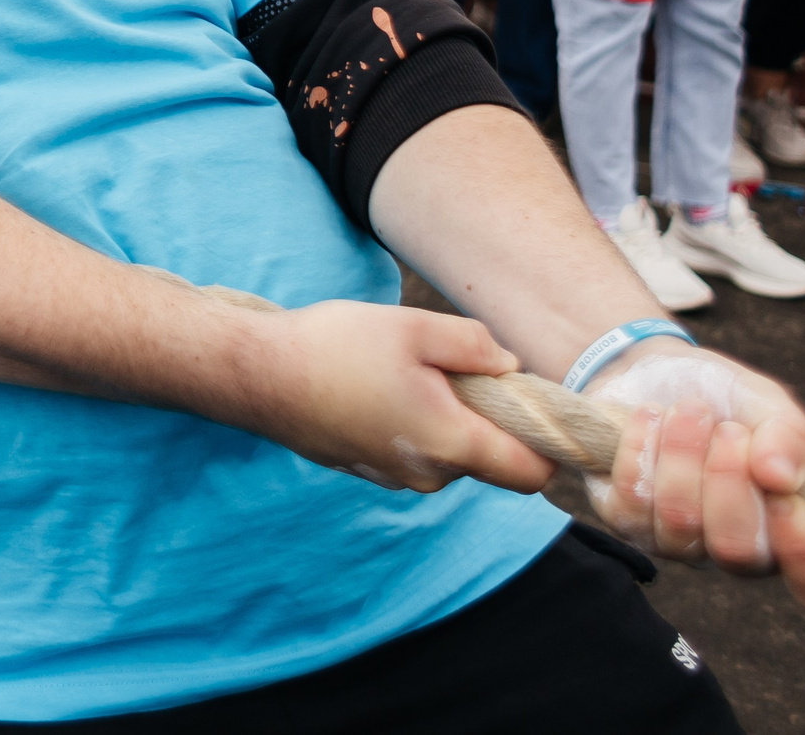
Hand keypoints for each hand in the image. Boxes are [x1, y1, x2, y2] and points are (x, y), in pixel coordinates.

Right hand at [246, 300, 553, 493]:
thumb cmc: (335, 348)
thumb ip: (475, 346)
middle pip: (489, 459)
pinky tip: (376, 386)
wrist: (255, 375)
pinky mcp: (366, 468)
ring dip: (445, 419)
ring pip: (448, 453)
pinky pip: (412, 452)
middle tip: (453, 365)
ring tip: (404, 370)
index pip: (532, 473)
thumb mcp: (414, 327)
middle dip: (487, 418)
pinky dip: (411, 424)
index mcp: (451, 443)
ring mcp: (393, 477)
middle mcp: (427, 474)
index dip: (548, 444)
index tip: (535, 405)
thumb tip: (509, 367)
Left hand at [582, 346, 804, 609]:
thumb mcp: (770, 405)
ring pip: (681, 521)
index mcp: (795, 529)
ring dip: (684, 453)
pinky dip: (642, 447)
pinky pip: (633, 500)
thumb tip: (781, 476)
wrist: (651, 372)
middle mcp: (740, 548)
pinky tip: (649, 417)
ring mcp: (681, 542)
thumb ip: (790, 437)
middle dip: (729, 479)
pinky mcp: (629, 522)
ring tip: (690, 410)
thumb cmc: (726, 399)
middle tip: (729, 430)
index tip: (786, 500)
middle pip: (738, 551)